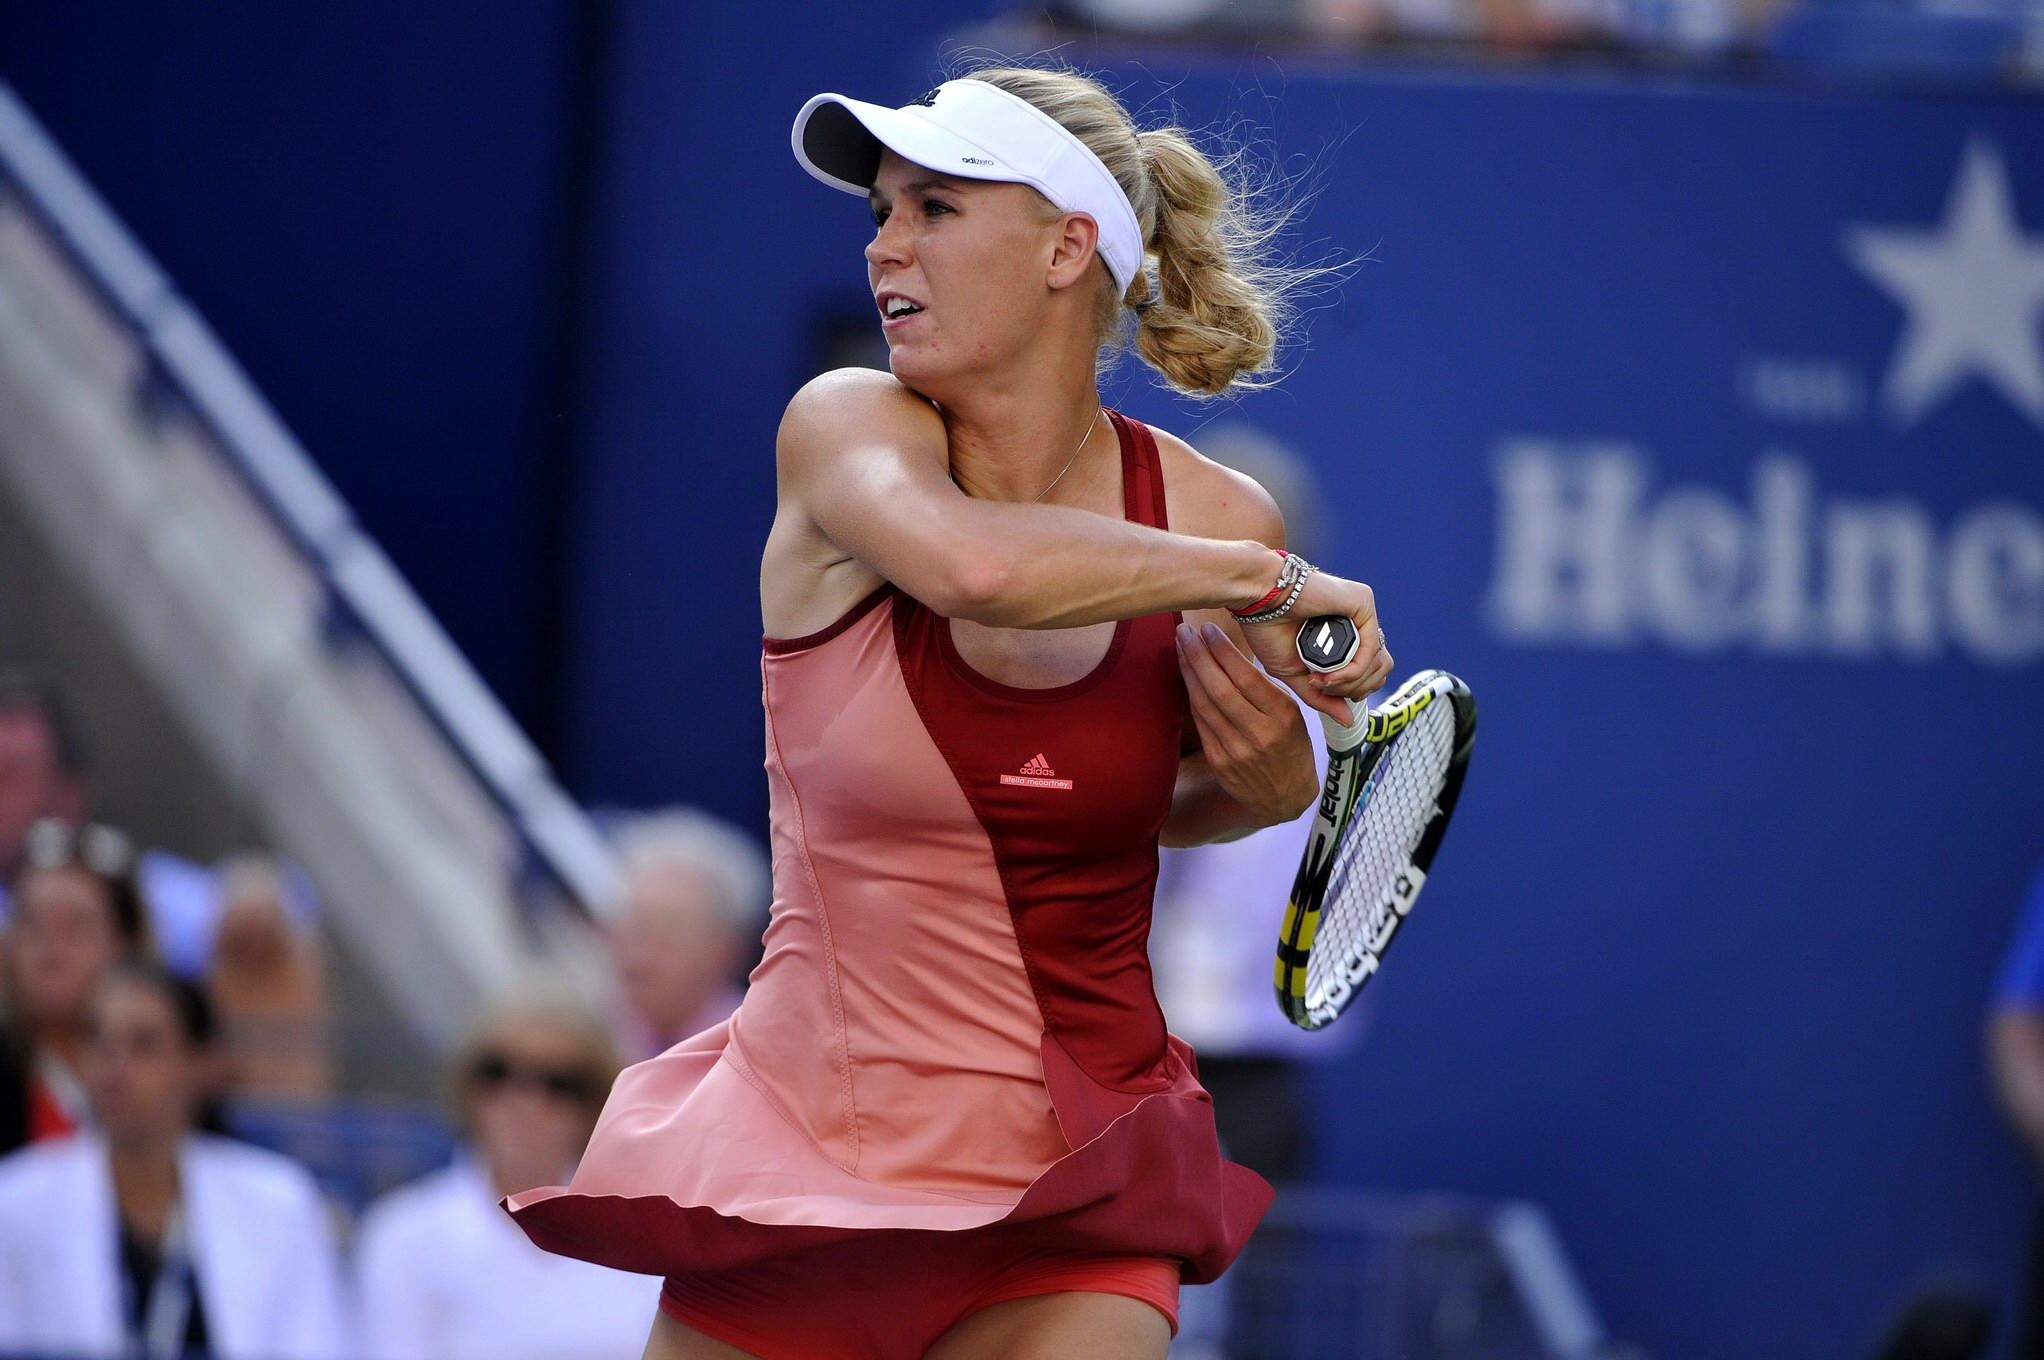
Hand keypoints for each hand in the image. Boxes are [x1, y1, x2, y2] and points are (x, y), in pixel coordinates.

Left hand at [1175, 621, 1318, 825]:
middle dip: (1199, 655)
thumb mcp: (1294, 716)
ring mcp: (1235, 750)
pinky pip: (1200, 722)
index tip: (1208, 629)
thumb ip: (1266, 690)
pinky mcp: (1218, 761)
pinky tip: (1186, 676)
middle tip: (1185, 631)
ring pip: (1204, 703)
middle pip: (1220, 688)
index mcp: (1282, 716)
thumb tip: (1230, 654)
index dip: (1223, 651)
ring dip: (1189, 672)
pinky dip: (1191, 695)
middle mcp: (1258, 733)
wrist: (1285, 798)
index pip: (1246, 678)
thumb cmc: (1292, 748)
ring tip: (1181, 646)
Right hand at [1237, 569, 1392, 721]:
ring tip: (1324, 682)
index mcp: (1344, 636)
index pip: (1370, 673)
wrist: (1257, 599)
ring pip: (1379, 662)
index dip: (1352, 690)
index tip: (1324, 690)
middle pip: (1380, 670)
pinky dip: (1353, 669)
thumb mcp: (1295, 674)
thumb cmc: (1268, 629)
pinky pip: (1371, 648)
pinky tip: (1330, 674)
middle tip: (1325, 688)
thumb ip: (1322, 697)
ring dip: (1352, 682)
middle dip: (1355, 689)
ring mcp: (1362, 611)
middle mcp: (1357, 623)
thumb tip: (1349, 721)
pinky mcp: (1362, 602)